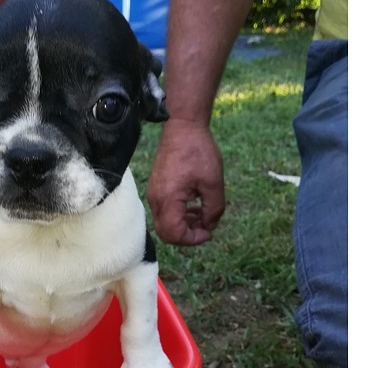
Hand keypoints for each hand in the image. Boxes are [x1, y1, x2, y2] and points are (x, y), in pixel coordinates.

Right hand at [147, 118, 224, 244]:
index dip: (193, 239)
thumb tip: (209, 226)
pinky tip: (193, 206)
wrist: (182, 128)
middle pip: (166, 234)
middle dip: (187, 235)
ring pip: (164, 224)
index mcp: (169, 199)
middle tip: (205, 227)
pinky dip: (177, 215)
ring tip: (202, 215)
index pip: (174, 234)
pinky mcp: (155, 189)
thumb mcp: (214, 183)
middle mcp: (156, 199)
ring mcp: (153, 194)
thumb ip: (214, 210)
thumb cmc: (198, 151)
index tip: (209, 232)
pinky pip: (163, 212)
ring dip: (183, 226)